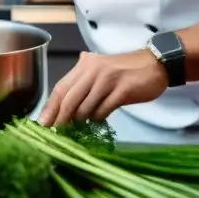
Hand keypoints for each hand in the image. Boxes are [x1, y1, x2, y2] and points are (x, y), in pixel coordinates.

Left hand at [38, 49, 168, 126]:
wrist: (156, 64)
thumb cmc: (126, 71)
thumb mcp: (101, 71)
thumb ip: (83, 82)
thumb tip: (62, 105)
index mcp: (85, 65)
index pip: (61, 87)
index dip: (50, 107)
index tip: (42, 124)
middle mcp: (94, 70)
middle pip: (69, 99)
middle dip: (60, 119)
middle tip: (56, 133)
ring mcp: (108, 80)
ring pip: (85, 107)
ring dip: (81, 121)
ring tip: (80, 128)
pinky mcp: (122, 91)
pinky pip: (103, 111)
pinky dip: (98, 118)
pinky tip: (98, 121)